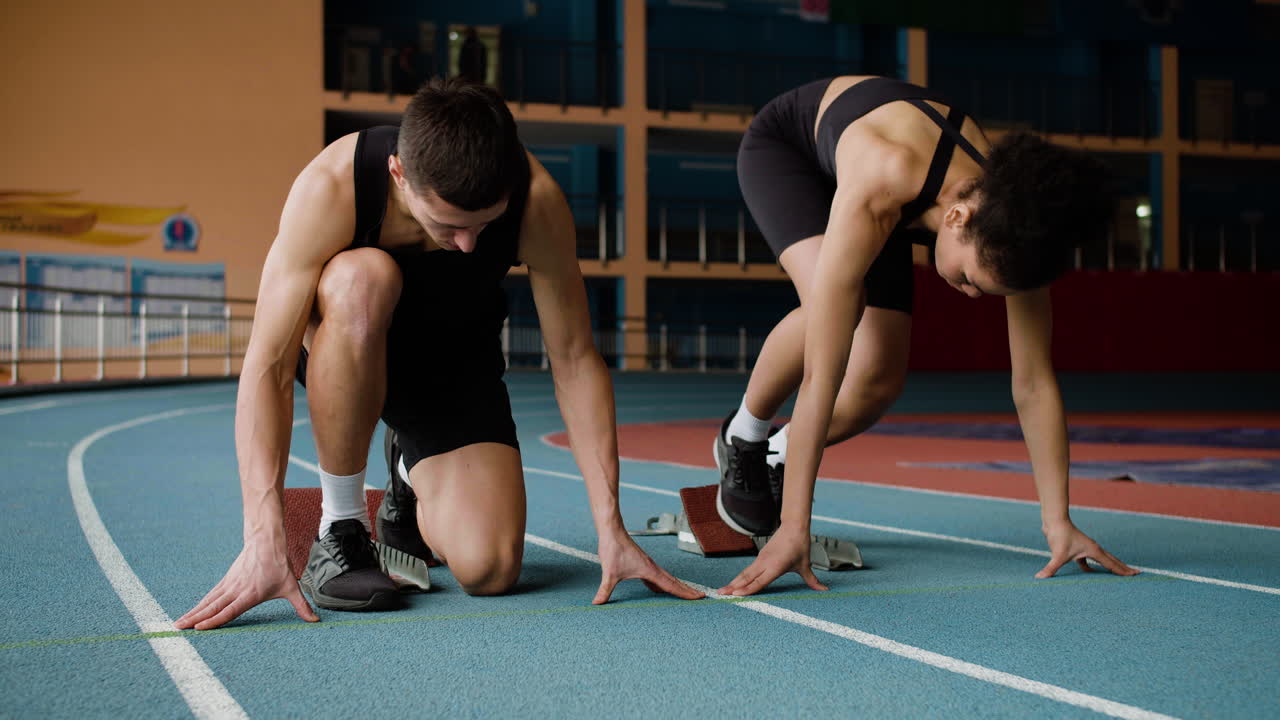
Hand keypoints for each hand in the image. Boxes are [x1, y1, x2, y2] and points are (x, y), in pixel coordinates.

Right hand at [175, 541, 318, 629]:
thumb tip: (315, 621)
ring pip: (208, 601)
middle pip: (213, 607)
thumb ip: (302, 606)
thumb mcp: (292, 587)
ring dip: (193, 612)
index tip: (200, 628)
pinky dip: (200, 605)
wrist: (266, 541)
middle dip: (196, 619)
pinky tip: (191, 613)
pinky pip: (211, 595)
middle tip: (178, 629)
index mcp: (250, 594)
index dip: (215, 620)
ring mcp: (229, 585)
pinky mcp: (226, 581)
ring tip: (178, 624)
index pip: (230, 610)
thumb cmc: (279, 566)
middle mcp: (236, 590)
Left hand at [594, 529, 703, 604]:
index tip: (699, 596)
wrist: (612, 531)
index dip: (685, 592)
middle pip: (674, 582)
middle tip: (701, 597)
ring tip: (684, 595)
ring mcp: (648, 565)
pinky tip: (657, 590)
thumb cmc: (613, 549)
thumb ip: (604, 590)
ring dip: (676, 586)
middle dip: (687, 590)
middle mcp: (652, 568)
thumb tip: (596, 603)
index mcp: (650, 571)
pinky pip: (656, 577)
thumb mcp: (609, 573)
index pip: (671, 585)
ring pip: (666, 578)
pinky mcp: (642, 564)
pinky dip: (662, 584)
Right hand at [718, 525, 828, 596]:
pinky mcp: (760, 557)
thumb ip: (812, 580)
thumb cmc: (799, 546)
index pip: (759, 581)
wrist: (793, 527)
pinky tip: (734, 583)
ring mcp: (761, 560)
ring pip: (745, 573)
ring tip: (722, 590)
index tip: (736, 595)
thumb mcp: (805, 565)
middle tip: (720, 594)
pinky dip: (739, 577)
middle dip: (733, 587)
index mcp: (775, 567)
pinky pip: (748, 570)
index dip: (747, 589)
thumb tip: (825, 589)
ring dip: (733, 582)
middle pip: (746, 578)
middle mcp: (765, 564)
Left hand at [1037, 519, 1137, 578]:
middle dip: (1123, 568)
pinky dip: (1090, 568)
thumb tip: (1040, 578)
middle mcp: (1093, 549)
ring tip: (1117, 575)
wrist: (1054, 521)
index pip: (1112, 564)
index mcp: (1094, 551)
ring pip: (1101, 560)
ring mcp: (1086, 548)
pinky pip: (1087, 561)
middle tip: (1136, 574)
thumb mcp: (1057, 555)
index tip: (1136, 574)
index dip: (1123, 571)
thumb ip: (1051, 568)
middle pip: (1112, 561)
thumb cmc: (1060, 535)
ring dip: (1109, 567)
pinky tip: (1088, 574)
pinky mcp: (1077, 549)